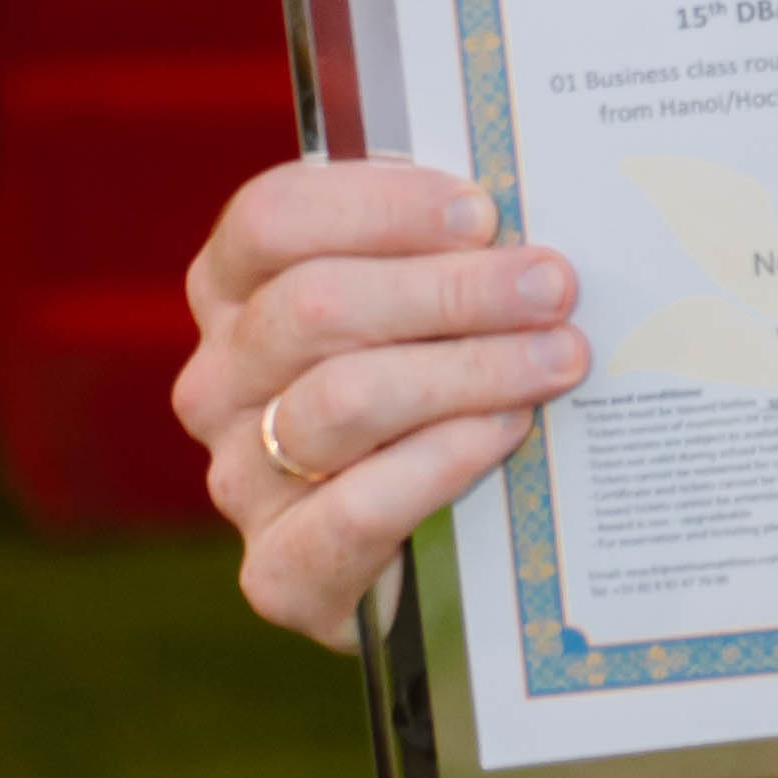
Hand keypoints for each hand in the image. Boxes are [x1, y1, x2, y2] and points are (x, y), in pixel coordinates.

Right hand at [172, 159, 590, 647]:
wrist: (432, 561)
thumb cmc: (435, 395)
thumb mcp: (427, 310)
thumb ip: (446, 254)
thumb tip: (523, 213)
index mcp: (235, 290)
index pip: (272, 219)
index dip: (380, 206)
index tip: (482, 213)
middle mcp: (220, 381)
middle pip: (316, 305)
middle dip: (452, 289)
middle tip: (552, 288)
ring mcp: (241, 477)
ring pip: (342, 399)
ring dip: (468, 370)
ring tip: (558, 358)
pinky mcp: (279, 570)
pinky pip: (357, 507)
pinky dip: (443, 460)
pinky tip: (506, 432)